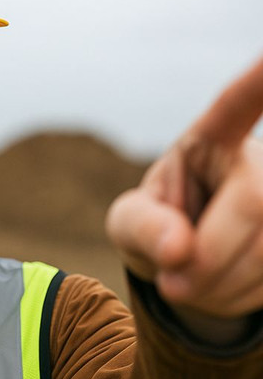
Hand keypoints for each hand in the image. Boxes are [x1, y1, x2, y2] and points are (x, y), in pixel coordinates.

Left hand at [106, 58, 262, 318]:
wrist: (183, 259)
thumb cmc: (152, 226)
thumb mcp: (128, 223)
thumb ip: (144, 228)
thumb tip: (179, 250)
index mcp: (209, 141)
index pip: (236, 105)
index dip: (258, 81)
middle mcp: (256, 160)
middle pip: (257, 205)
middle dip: (211, 259)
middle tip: (172, 285)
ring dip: (222, 286)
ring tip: (189, 283)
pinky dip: (239, 298)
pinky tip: (220, 289)